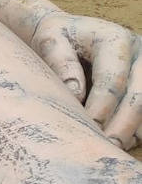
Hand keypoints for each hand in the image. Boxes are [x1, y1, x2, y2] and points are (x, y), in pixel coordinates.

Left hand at [31, 13, 141, 149]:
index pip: (112, 79)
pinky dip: (138, 130)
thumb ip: (61, 62)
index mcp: (115, 40)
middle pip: (139, 95)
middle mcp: (139, 54)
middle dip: (123, 124)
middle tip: (107, 147)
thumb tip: (75, 94)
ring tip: (113, 149)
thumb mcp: (52, 40)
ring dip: (134, 130)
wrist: (71, 34)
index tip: (88, 127)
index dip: (102, 106)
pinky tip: (123, 142)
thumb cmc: (59, 39)